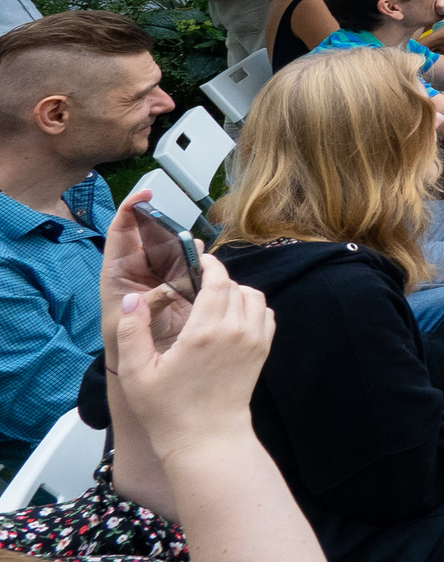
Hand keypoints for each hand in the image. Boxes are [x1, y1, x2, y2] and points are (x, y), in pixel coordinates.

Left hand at [100, 185, 192, 371]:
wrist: (142, 366)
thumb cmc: (124, 344)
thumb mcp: (129, 321)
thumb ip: (150, 300)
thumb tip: (171, 286)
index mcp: (118, 270)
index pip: (122, 230)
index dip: (131, 210)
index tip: (146, 196)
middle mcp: (141, 268)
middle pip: (153, 236)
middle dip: (168, 228)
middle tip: (181, 229)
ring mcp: (163, 276)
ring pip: (176, 250)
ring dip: (187, 248)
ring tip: (195, 253)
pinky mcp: (183, 288)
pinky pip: (193, 269)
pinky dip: (201, 266)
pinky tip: (207, 267)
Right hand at [115, 254, 271, 461]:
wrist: (206, 438)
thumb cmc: (167, 409)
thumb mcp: (136, 372)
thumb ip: (132, 331)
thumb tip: (133, 298)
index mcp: (206, 331)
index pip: (218, 281)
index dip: (209, 265)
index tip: (197, 262)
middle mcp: (236, 331)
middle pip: (235, 286)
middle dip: (217, 280)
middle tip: (195, 287)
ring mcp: (255, 341)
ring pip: (254, 297)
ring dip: (236, 293)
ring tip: (212, 303)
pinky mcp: (263, 351)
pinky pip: (265, 315)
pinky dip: (251, 309)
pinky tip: (229, 319)